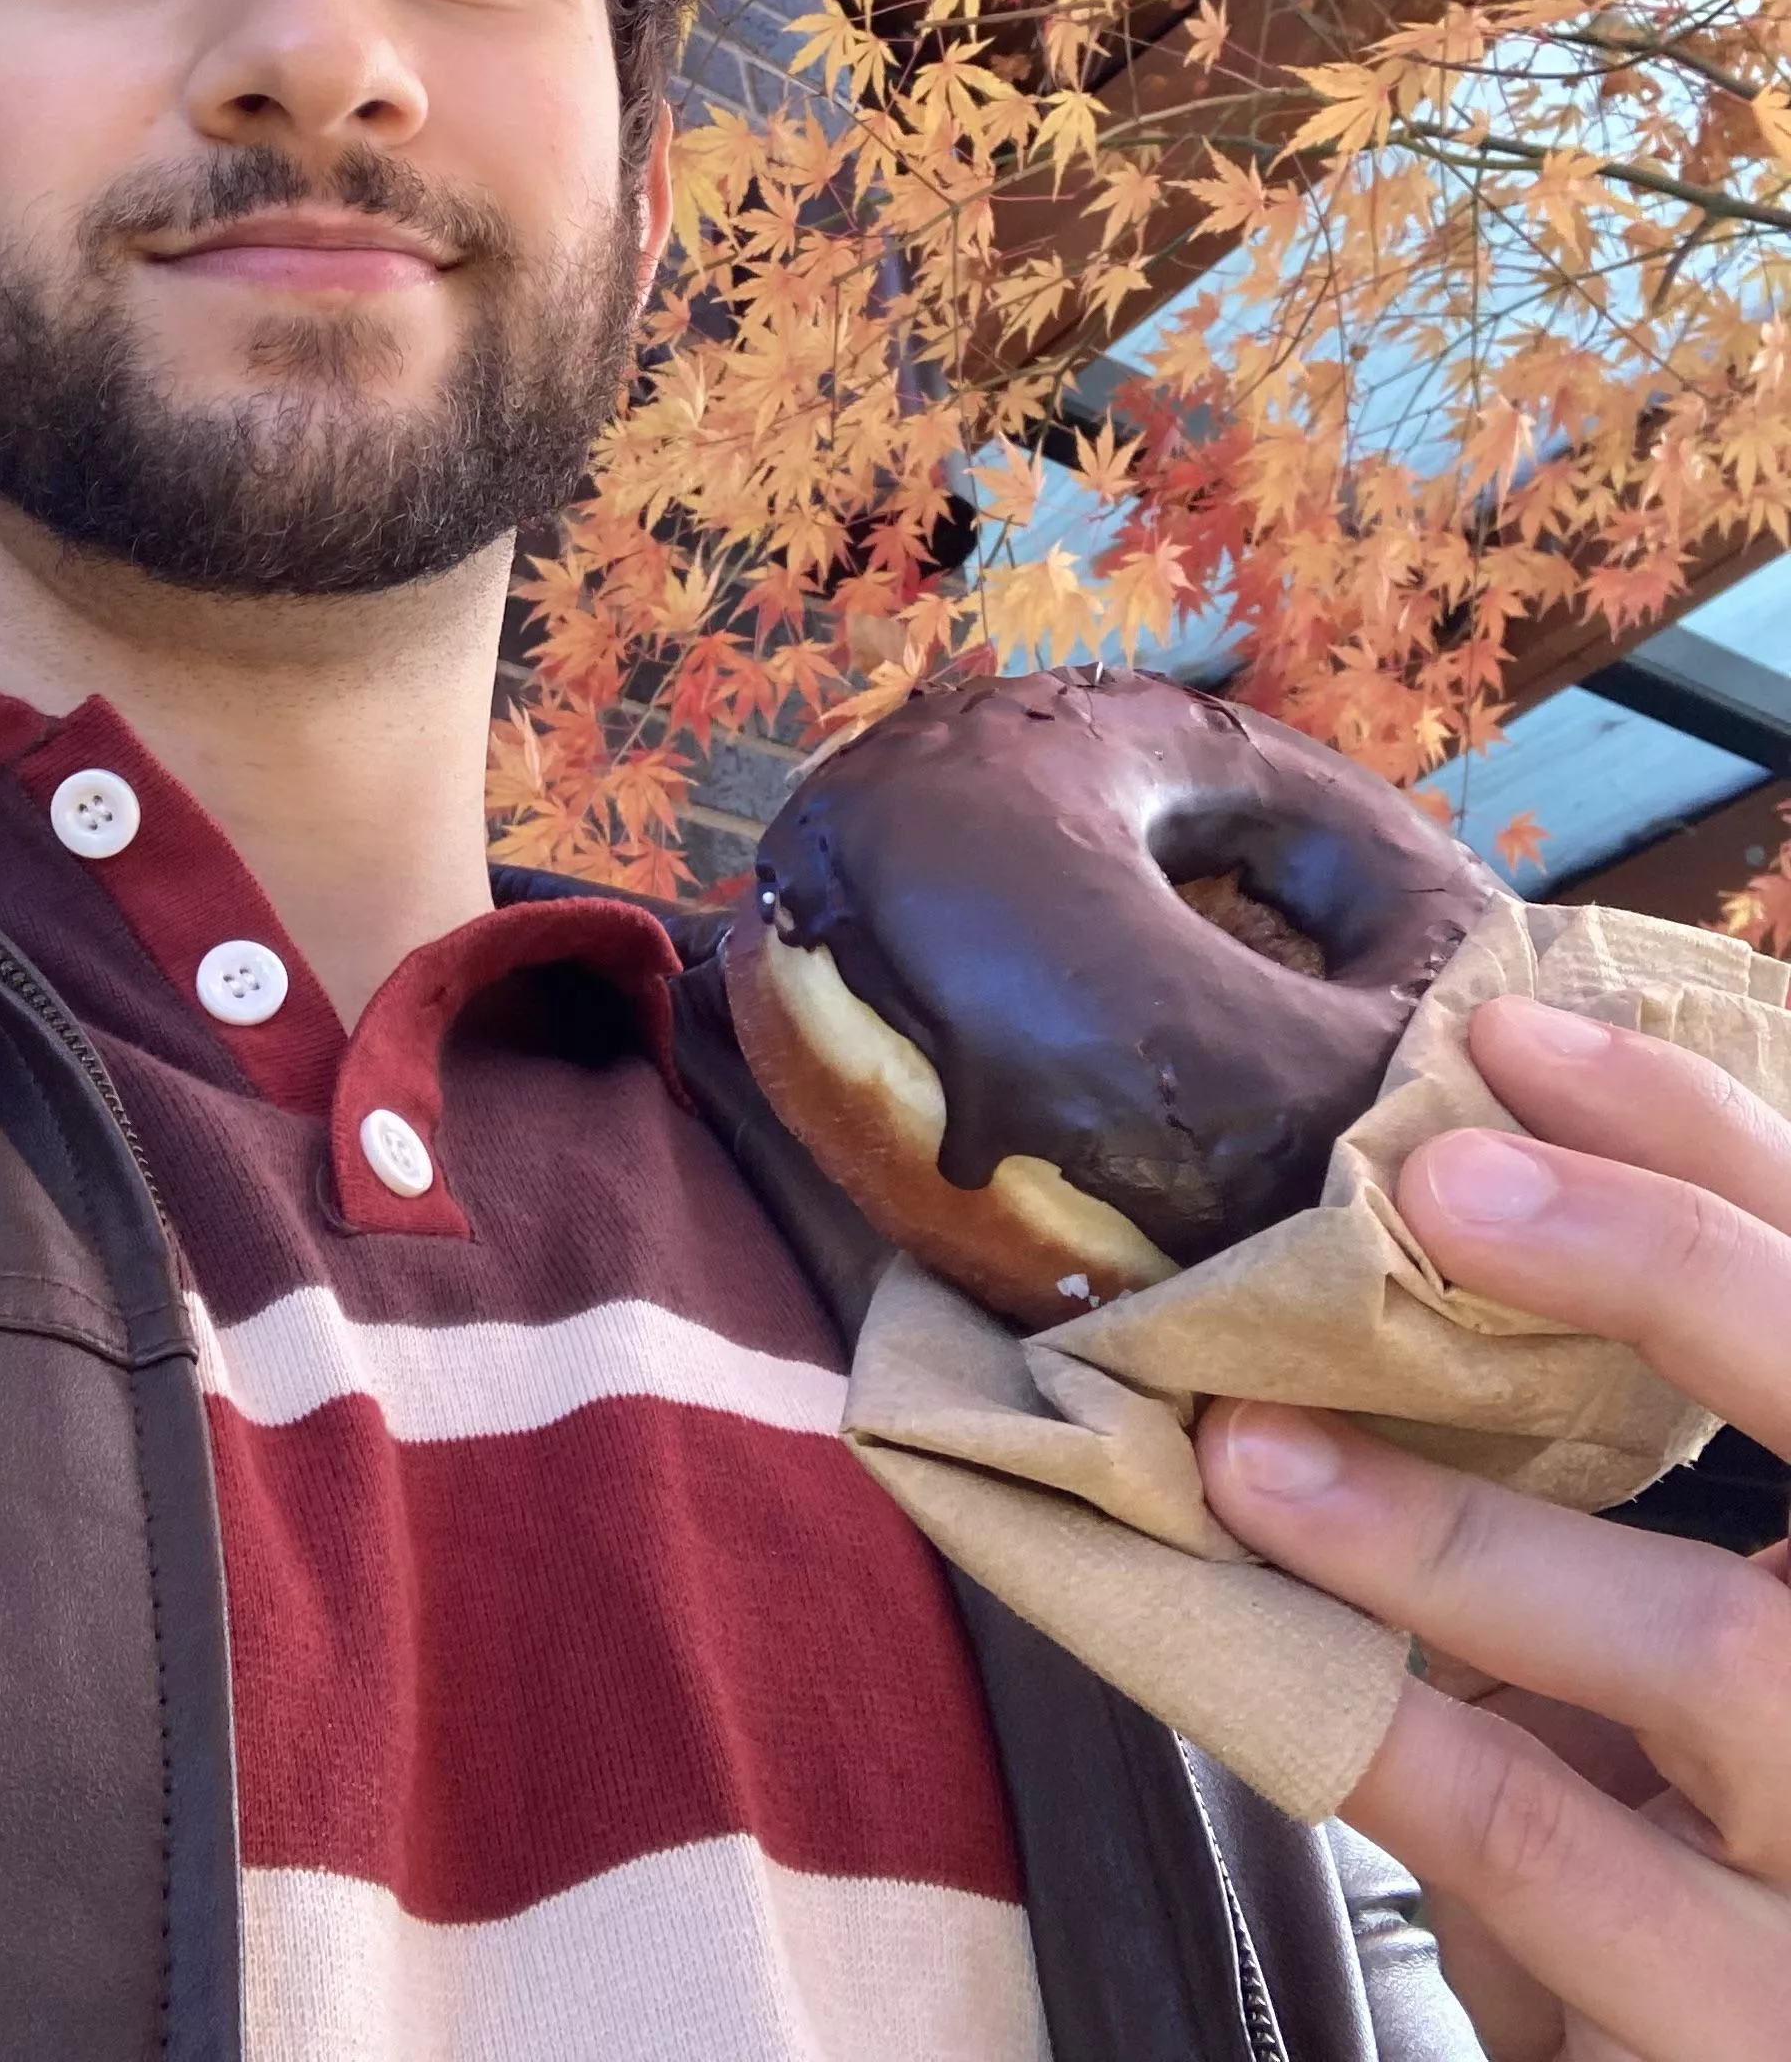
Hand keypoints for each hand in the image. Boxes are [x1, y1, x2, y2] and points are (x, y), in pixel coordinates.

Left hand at [1194, 993, 1790, 2060]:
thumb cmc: (1696, 1877)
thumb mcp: (1668, 1683)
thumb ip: (1587, 1508)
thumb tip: (1381, 1269)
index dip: (1701, 1146)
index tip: (1514, 1031)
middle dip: (1663, 1254)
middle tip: (1433, 1173)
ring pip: (1716, 1654)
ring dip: (1456, 1533)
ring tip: (1251, 1454)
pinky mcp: (1758, 2042)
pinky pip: (1559, 1854)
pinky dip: (1398, 1743)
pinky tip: (1273, 1668)